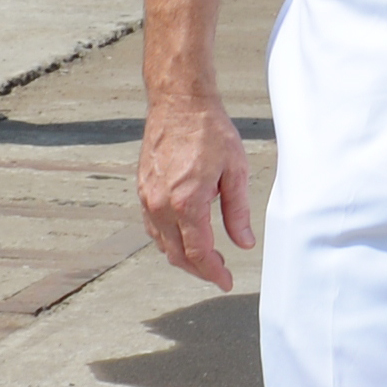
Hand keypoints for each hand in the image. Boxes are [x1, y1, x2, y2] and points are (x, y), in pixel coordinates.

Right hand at [137, 91, 257, 290]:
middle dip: (199, 269)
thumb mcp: (236, 172)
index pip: (198, 253)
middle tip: (219, 273)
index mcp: (187, 203)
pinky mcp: (142, 189)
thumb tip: (243, 242)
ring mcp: (148, 197)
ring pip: (161, 243)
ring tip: (205, 258)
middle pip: (177, 254)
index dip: (213, 272)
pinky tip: (183, 238)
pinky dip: (168, 239)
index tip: (226, 281)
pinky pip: (152, 226)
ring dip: (182, 256)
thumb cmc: (210, 132)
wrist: (179, 104)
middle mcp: (161, 204)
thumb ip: (238, 212)